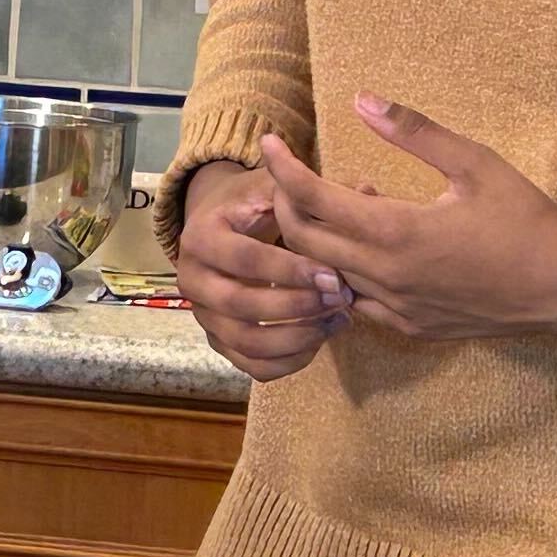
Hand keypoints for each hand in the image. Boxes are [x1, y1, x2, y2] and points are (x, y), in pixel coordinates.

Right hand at [172, 161, 350, 382]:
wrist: (222, 226)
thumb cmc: (256, 205)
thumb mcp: (274, 189)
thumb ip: (311, 192)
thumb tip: (365, 190)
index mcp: (201, 236)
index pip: (244, 259)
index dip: (290, 270)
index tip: (333, 276)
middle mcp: (191, 279)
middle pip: (240, 306)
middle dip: (297, 306)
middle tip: (341, 299)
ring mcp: (203, 315)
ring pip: (247, 343)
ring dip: (298, 337)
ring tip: (337, 320)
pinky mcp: (219, 341)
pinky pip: (253, 367)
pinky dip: (290, 361)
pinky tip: (319, 339)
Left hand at [258, 95, 556, 344]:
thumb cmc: (525, 218)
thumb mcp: (473, 162)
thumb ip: (414, 132)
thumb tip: (361, 100)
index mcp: (397, 231)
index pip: (313, 200)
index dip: (284, 169)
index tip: (269, 144)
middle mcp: (386, 275)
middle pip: (304, 242)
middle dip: (287, 205)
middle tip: (294, 176)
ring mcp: (396, 307)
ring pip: (327, 275)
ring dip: (322, 240)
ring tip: (355, 205)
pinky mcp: (410, 327)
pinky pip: (355, 303)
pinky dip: (345, 274)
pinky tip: (371, 248)